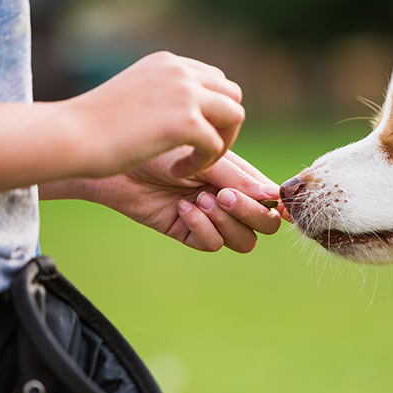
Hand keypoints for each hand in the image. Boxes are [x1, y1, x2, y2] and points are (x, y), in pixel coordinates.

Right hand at [62, 51, 244, 179]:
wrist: (69, 136)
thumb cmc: (94, 125)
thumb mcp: (135, 96)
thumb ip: (163, 93)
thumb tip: (189, 106)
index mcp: (168, 62)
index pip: (215, 80)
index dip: (213, 111)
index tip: (193, 136)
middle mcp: (180, 71)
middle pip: (232, 95)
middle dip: (224, 126)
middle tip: (200, 151)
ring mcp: (185, 94)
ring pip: (234, 116)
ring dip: (220, 143)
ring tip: (194, 162)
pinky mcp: (186, 122)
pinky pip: (215, 145)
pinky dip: (202, 163)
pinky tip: (177, 171)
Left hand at [79, 148, 284, 251]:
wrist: (118, 160)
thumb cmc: (161, 148)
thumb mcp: (205, 157)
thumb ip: (239, 178)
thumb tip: (274, 197)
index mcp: (241, 177)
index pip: (273, 200)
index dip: (274, 203)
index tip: (264, 196)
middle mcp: (231, 200)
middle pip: (265, 225)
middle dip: (250, 213)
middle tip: (224, 196)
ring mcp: (212, 218)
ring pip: (243, 241)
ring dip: (226, 222)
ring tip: (201, 199)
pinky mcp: (190, 232)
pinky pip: (212, 244)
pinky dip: (202, 227)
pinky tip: (182, 207)